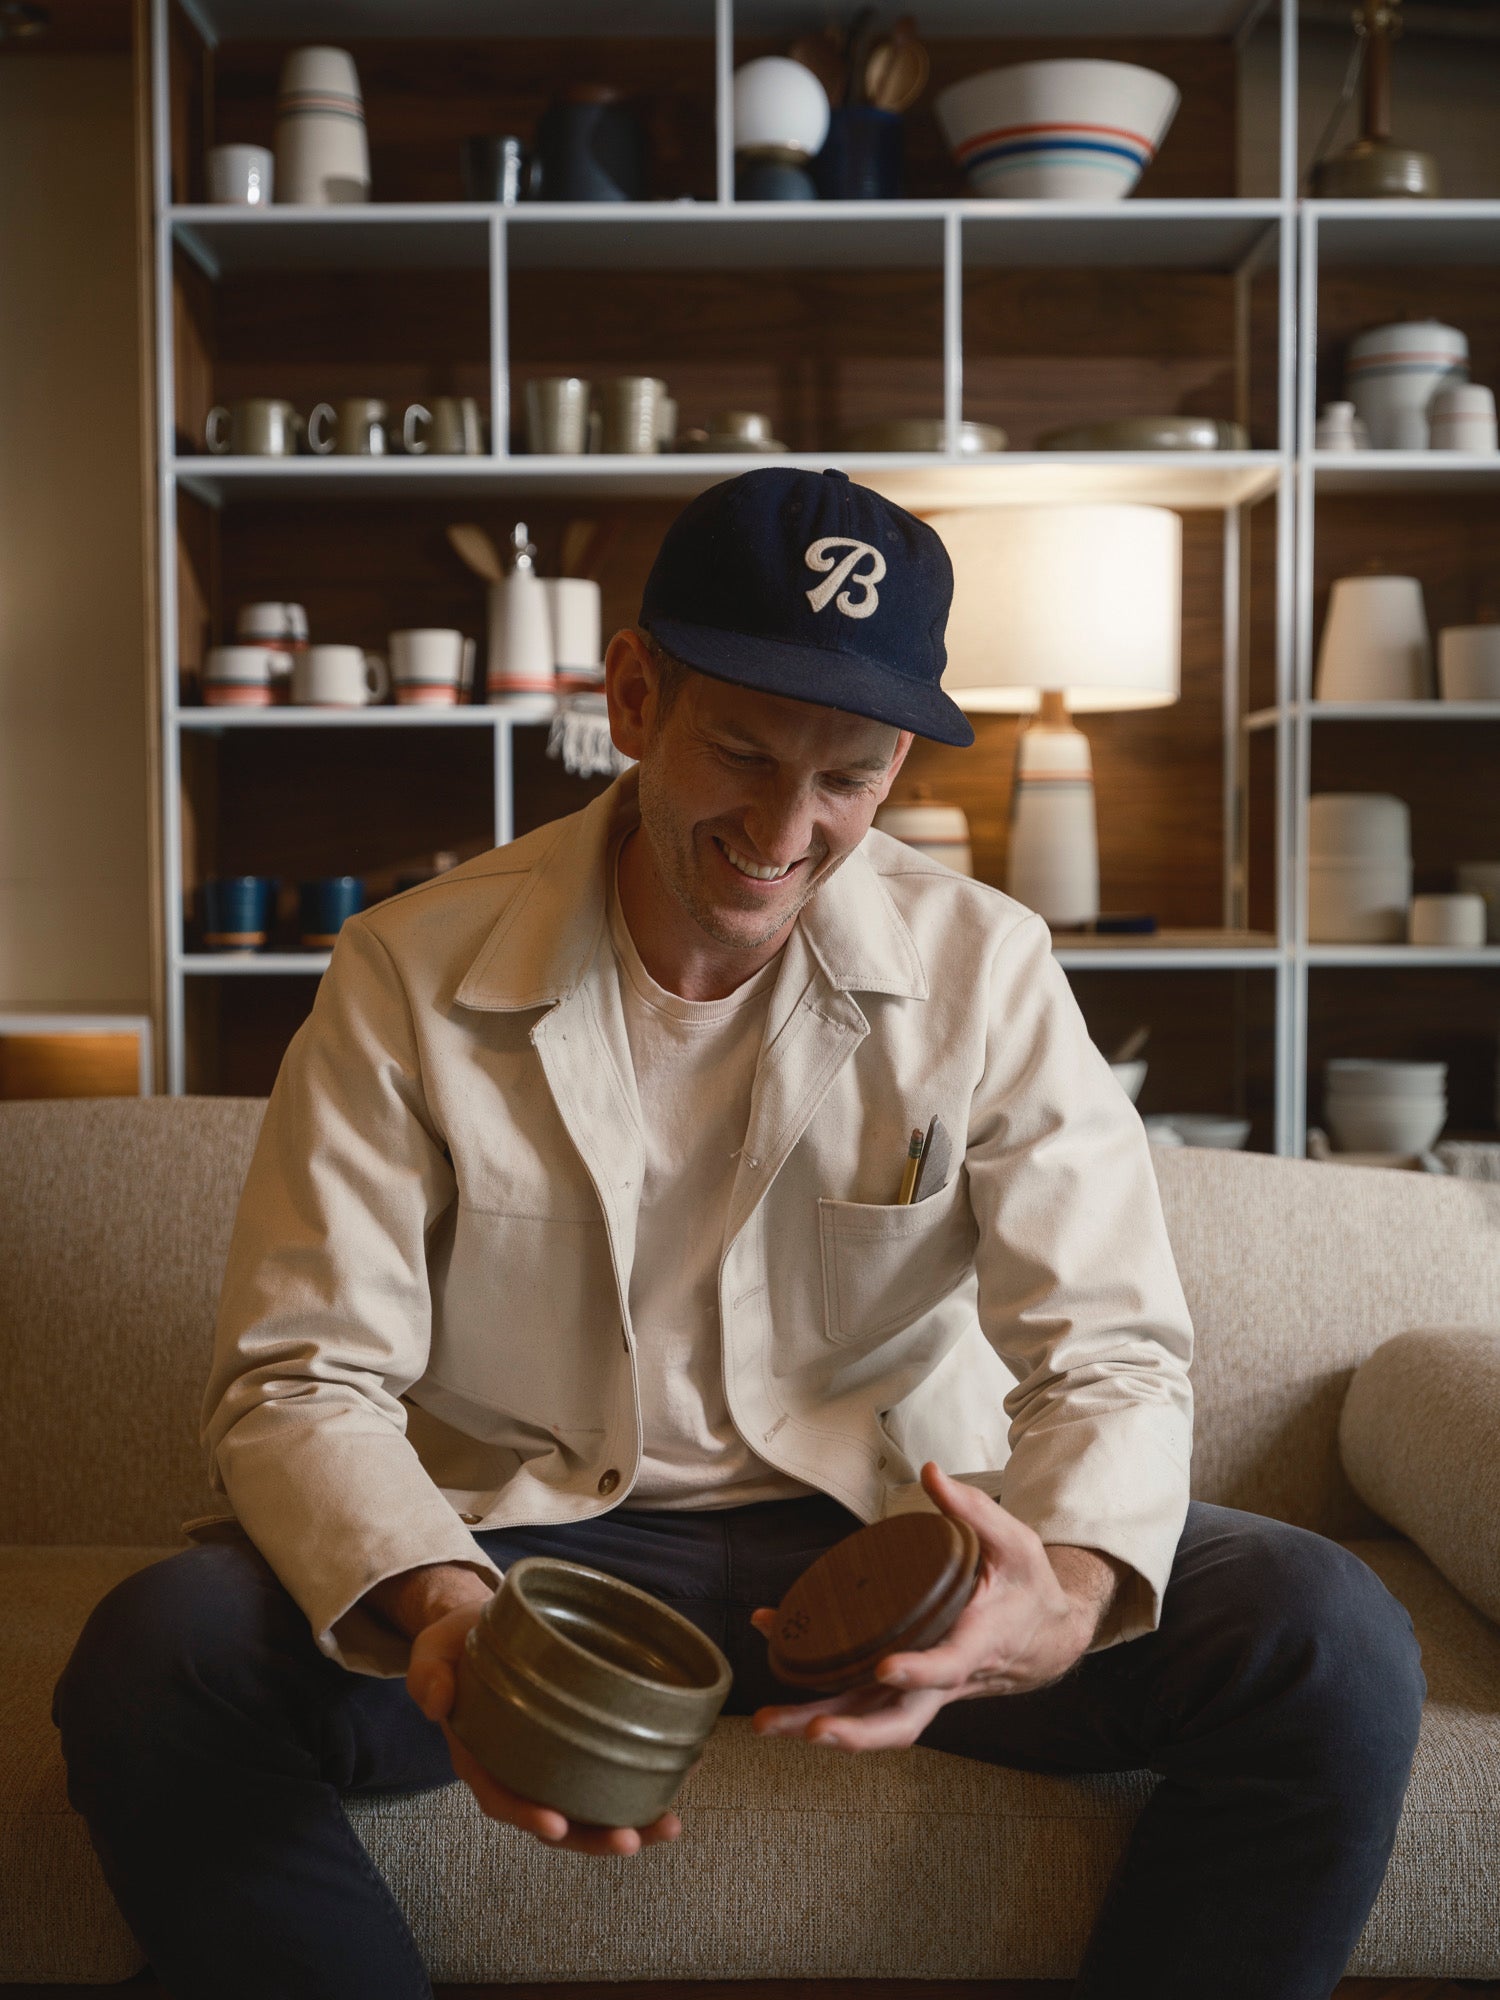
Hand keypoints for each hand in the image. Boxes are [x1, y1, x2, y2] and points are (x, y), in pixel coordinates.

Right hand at [407, 1599, 686, 1856]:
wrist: (482, 1629)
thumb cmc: (457, 1644)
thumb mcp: (432, 1651)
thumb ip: (428, 1674)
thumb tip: (436, 1701)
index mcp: (480, 1757)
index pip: (502, 1798)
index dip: (527, 1816)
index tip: (556, 1826)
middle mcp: (519, 1770)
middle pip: (556, 1820)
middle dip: (594, 1838)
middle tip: (632, 1840)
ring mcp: (551, 1761)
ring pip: (589, 1807)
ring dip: (630, 1821)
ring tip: (670, 1824)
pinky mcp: (578, 1743)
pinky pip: (607, 1772)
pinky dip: (643, 1779)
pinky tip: (682, 1771)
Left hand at [748, 1461, 1099, 1753]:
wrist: (1046, 1637)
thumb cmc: (1028, 1588)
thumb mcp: (1014, 1543)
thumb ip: (973, 1509)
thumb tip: (931, 1472)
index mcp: (979, 1643)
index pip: (949, 1665)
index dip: (919, 1670)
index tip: (886, 1665)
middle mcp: (948, 1679)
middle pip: (901, 1719)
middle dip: (854, 1731)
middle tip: (811, 1730)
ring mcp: (925, 1689)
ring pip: (873, 1721)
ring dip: (820, 1726)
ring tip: (768, 1724)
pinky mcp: (906, 1687)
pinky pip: (863, 1701)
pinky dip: (821, 1698)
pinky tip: (780, 1683)